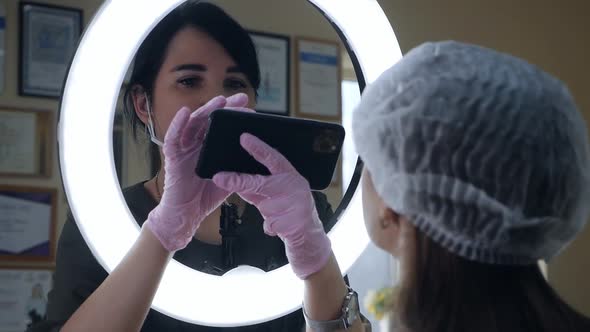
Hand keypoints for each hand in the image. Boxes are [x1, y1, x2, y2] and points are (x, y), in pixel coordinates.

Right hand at [145, 93, 253, 251]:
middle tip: (241, 98)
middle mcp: (195, 144)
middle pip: (209, 120)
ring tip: (219, 101)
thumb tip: (257, 156)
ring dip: (205, 111)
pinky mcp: (172, 157)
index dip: (234, 116)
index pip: (221, 126)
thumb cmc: (205, 196)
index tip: (250, 109)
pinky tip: (186, 112)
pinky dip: (178, 124)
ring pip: (193, 124)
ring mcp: (184, 149)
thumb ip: (238, 166)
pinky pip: (173, 137)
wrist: (188, 214)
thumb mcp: (229, 178)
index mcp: (208, 147)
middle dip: (225, 108)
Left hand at [212, 133, 331, 278]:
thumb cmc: (290, 212)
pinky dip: (271, 226)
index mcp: (290, 175)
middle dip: (239, 181)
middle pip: (262, 182)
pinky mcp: (297, 222)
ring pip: (266, 207)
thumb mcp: (273, 196)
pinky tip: (281, 226)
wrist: (309, 238)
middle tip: (219, 178)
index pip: (273, 158)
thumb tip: (233, 179)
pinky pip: (271, 223)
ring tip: (278, 215)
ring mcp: (298, 204)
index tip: (243, 138)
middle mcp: (296, 186)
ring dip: (266, 213)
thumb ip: (255, 188)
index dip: (258, 148)